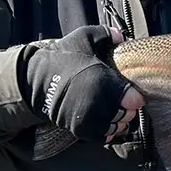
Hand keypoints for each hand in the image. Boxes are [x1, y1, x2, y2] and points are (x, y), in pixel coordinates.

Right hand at [22, 25, 142, 143]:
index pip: (133, 100)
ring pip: (116, 126)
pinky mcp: (80, 129)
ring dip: (118, 120)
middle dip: (127, 109)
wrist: (36, 81)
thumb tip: (121, 35)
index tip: (131, 94)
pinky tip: (104, 120)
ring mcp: (89, 118)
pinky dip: (107, 131)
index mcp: (103, 81)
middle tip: (122, 102)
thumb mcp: (83, 38)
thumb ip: (105, 34)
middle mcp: (98, 102)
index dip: (135, 98)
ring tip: (113, 111)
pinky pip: (103, 136)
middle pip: (126, 114)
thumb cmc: (62, 59)